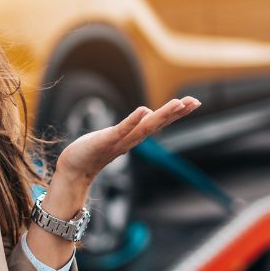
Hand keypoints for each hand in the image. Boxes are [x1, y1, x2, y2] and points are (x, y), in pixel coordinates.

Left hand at [54, 97, 200, 182]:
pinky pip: (121, 129)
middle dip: (176, 113)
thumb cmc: (92, 152)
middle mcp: (131, 139)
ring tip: (178, 103)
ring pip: (145, 127)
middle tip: (195, 101)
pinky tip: (144, 110)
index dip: (176, 113)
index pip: (158, 122)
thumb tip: (148, 114)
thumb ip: (131, 128)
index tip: (193, 102)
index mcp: (133, 136)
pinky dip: (133, 121)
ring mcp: (119, 141)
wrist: (73, 170)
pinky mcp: (105, 141)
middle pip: (157, 124)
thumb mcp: (115, 136)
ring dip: (162, 116)